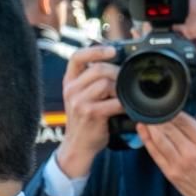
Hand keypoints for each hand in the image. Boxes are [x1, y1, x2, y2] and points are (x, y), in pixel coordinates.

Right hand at [56, 46, 122, 178]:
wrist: (77, 145)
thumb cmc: (84, 120)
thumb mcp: (80, 96)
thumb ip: (90, 81)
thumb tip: (114, 63)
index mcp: (69, 81)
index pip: (77, 57)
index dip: (95, 50)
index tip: (112, 50)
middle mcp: (71, 89)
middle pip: (98, 68)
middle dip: (116, 71)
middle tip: (125, 79)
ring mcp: (79, 101)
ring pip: (106, 83)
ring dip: (120, 88)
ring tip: (124, 95)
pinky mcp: (91, 113)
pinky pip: (113, 101)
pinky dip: (123, 103)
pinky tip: (126, 107)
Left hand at [137, 109, 195, 195]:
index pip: (183, 120)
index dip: (172, 108)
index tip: (167, 101)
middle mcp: (190, 153)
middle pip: (168, 128)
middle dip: (158, 115)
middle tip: (152, 105)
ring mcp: (178, 165)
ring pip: (158, 139)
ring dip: (150, 126)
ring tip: (145, 115)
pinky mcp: (171, 174)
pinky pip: (155, 154)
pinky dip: (147, 141)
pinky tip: (143, 131)